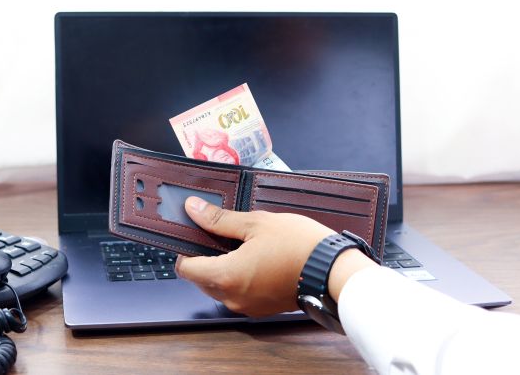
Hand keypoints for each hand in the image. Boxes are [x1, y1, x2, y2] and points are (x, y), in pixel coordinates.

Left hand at [175, 196, 335, 316]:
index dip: (186, 249)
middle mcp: (232, 298)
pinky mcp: (260, 309)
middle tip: (222, 235)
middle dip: (205, 257)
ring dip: (222, 268)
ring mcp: (246, 306)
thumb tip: (193, 210)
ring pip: (218, 287)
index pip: (185, 269)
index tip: (196, 234)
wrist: (334, 272)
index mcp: (226, 276)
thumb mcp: (256, 223)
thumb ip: (220, 219)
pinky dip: (238, 278)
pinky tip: (255, 260)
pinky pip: (237, 294)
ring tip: (243, 246)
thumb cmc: (299, 246)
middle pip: (200, 279)